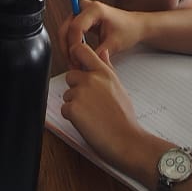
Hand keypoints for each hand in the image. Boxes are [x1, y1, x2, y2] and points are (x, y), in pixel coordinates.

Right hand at [58, 0, 146, 60]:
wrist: (136, 26)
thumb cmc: (128, 30)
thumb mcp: (114, 44)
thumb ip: (97, 53)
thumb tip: (83, 63)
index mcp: (95, 9)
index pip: (76, 27)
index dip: (74, 44)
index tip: (77, 58)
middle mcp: (86, 7)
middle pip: (66, 27)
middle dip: (67, 47)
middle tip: (72, 62)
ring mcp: (83, 12)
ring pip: (66, 30)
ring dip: (67, 47)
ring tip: (74, 61)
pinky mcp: (82, 20)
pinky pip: (70, 32)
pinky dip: (71, 44)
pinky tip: (76, 55)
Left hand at [61, 43, 152, 170]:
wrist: (126, 140)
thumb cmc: (125, 118)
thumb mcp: (119, 87)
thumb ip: (107, 68)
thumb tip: (104, 52)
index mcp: (104, 73)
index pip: (81, 50)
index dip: (75, 54)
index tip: (77, 63)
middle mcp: (91, 79)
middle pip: (70, 76)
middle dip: (76, 88)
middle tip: (90, 103)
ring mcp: (80, 93)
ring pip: (67, 95)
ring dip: (74, 105)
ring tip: (92, 115)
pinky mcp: (72, 108)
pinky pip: (64, 110)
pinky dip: (72, 118)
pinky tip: (87, 123)